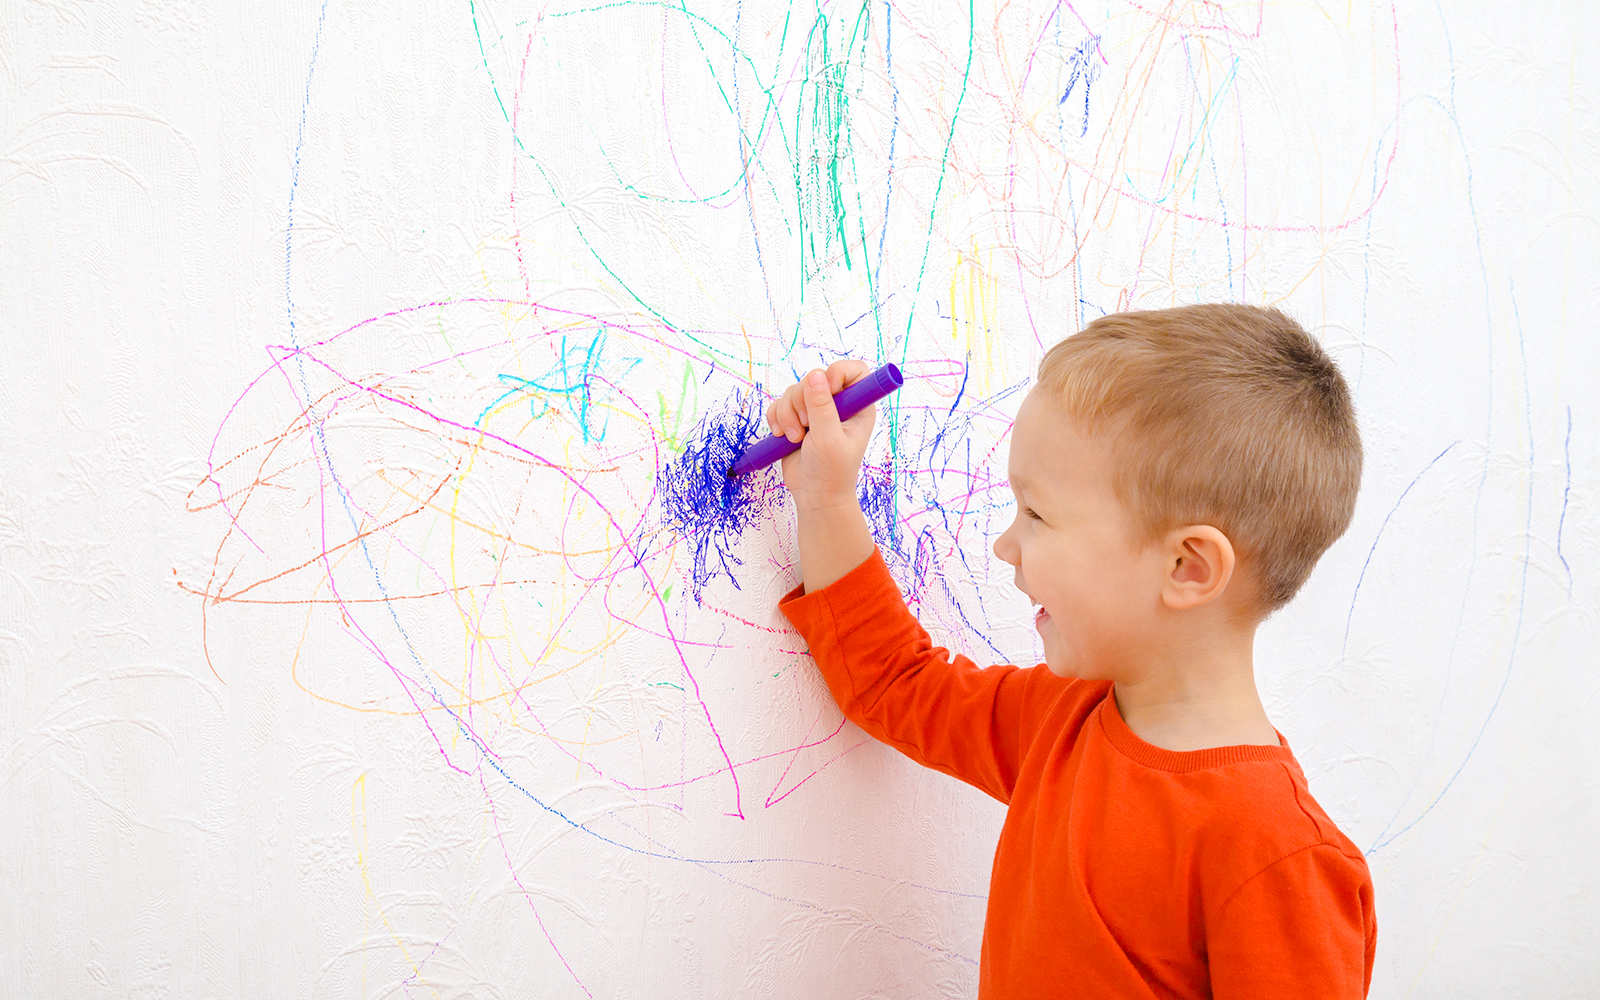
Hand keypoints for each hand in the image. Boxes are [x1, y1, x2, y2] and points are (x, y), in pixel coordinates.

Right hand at [765, 359, 875, 511]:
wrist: (815, 494)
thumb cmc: (832, 471)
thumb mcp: (828, 438)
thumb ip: (822, 406)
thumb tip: (816, 375)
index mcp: (858, 406)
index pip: (854, 371)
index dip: (838, 372)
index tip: (828, 388)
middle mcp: (838, 404)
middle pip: (815, 377)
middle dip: (803, 401)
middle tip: (806, 426)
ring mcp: (816, 410)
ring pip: (793, 391)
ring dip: (788, 415)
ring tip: (796, 439)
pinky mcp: (795, 418)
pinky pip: (779, 404)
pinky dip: (776, 419)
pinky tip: (783, 437)